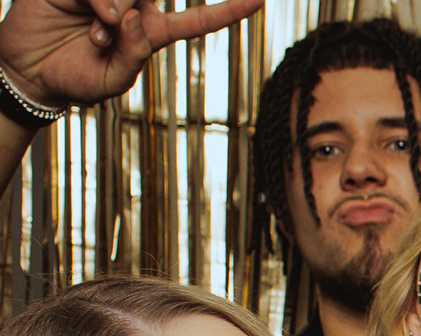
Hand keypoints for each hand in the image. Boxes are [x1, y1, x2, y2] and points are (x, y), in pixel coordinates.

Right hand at [0, 0, 262, 109]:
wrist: (30, 74)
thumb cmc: (76, 80)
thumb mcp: (113, 80)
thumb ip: (133, 52)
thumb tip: (136, 15)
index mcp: (151, 32)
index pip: (197, 19)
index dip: (228, 9)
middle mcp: (132, 7)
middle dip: (145, 9)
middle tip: (119, 30)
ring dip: (118, 12)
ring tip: (99, 37)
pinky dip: (100, 2)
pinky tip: (95, 23)